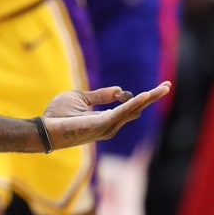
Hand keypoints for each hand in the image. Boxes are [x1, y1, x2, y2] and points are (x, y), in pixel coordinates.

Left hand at [41, 82, 171, 149]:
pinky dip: (134, 103)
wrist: (45, 128)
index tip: (155, 88)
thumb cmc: (58, 115)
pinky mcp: (102, 125)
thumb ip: (100, 95)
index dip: (142, 98)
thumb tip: (119, 90)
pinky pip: (122, 112)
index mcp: (106, 119)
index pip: (129, 108)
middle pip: (136, 110)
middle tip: (167, 86)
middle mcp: (110, 125)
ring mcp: (107, 127)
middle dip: (152, 98)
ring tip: (163, 89)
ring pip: (133, 110)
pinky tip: (145, 95)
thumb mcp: (80, 97)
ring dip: (148, 99)